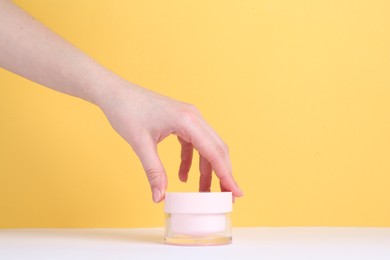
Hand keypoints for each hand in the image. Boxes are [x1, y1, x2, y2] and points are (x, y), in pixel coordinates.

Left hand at [98, 81, 242, 202]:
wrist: (115, 93)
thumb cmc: (127, 111)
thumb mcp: (140, 144)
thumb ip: (153, 171)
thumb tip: (159, 197)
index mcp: (188, 121)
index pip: (214, 152)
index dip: (227, 174)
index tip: (236, 192)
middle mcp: (194, 117)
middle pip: (217, 149)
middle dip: (222, 174)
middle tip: (226, 197)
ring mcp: (188, 118)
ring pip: (206, 148)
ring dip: (207, 170)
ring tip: (204, 191)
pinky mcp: (181, 121)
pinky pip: (193, 144)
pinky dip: (192, 161)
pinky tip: (183, 176)